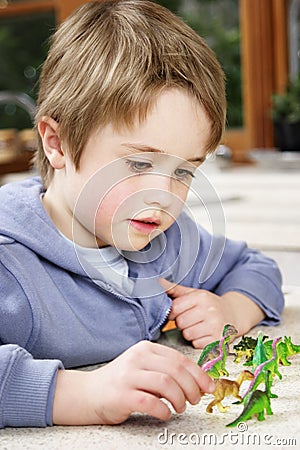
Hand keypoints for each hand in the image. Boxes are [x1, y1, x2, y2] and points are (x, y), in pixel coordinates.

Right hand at [53, 341, 214, 424]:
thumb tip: (198, 380)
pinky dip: (163, 410)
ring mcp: (128, 376)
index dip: (198, 374)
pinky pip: (151, 402)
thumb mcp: (143, 367)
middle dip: (192, 387)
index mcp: (145, 348)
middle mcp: (137, 358)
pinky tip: (165, 413)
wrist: (88, 394)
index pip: (179, 358)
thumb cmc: (121, 382)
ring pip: (166, 383)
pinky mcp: (121, 395)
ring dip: (179, 398)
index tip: (208, 387)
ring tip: (180, 407)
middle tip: (195, 399)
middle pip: (175, 370)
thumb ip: (165, 369)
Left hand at [159, 278, 263, 348]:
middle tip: (191, 320)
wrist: (233, 315)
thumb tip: (157, 280)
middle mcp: (210, 310)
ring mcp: (216, 326)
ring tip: (198, 327)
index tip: (179, 313)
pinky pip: (197, 344)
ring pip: (188, 334)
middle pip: (181, 323)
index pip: (175, 308)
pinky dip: (198, 341)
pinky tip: (204, 334)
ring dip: (189, 333)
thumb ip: (175, 289)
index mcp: (202, 297)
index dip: (173, 313)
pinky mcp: (219, 340)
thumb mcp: (194, 294)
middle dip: (182, 323)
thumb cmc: (209, 305)